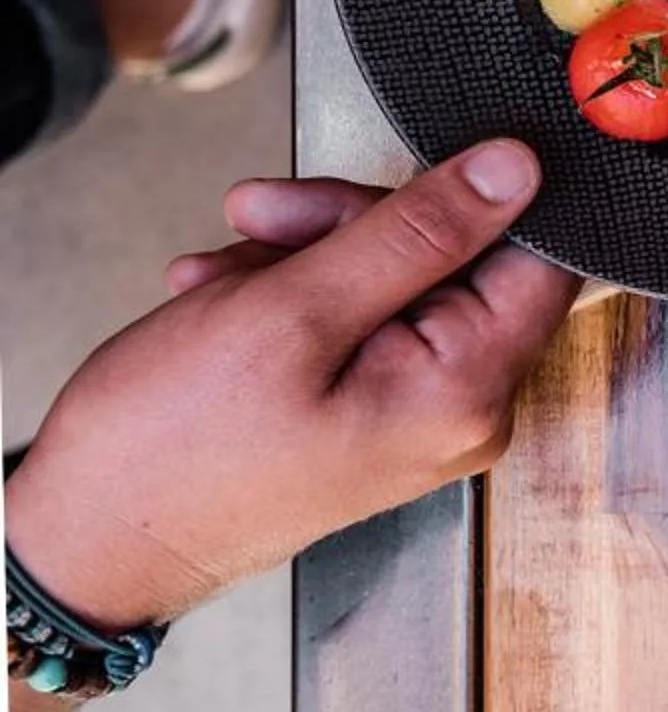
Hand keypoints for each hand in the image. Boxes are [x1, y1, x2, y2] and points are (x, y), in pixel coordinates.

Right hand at [2, 142, 576, 632]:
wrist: (84, 543)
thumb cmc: (173, 448)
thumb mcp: (294, 310)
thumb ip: (417, 232)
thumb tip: (519, 169)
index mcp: (469, 390)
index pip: (538, 253)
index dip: (472, 195)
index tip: (395, 175)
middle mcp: (460, 410)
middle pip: (458, 258)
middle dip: (353, 223)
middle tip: (263, 218)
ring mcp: (414, 415)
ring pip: (394, 280)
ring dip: (305, 254)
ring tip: (222, 272)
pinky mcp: (368, 413)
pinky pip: (356, 322)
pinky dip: (290, 295)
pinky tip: (224, 294)